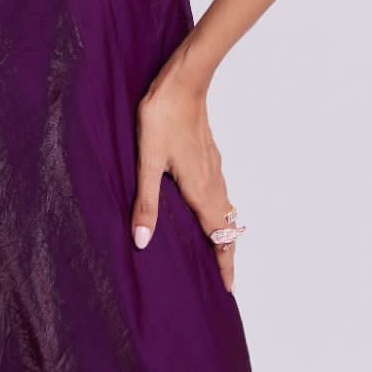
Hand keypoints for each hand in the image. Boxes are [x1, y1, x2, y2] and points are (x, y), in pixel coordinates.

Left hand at [130, 61, 239, 293]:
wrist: (183, 82)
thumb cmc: (163, 119)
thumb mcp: (148, 162)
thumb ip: (146, 202)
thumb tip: (142, 242)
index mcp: (200, 190)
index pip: (219, 237)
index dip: (224, 264)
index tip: (228, 288)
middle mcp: (213, 182)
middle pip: (227, 227)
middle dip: (226, 253)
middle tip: (223, 276)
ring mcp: (214, 167)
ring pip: (225, 208)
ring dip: (224, 231)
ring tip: (215, 247)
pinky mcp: (210, 154)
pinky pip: (220, 191)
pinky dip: (218, 210)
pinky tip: (204, 205)